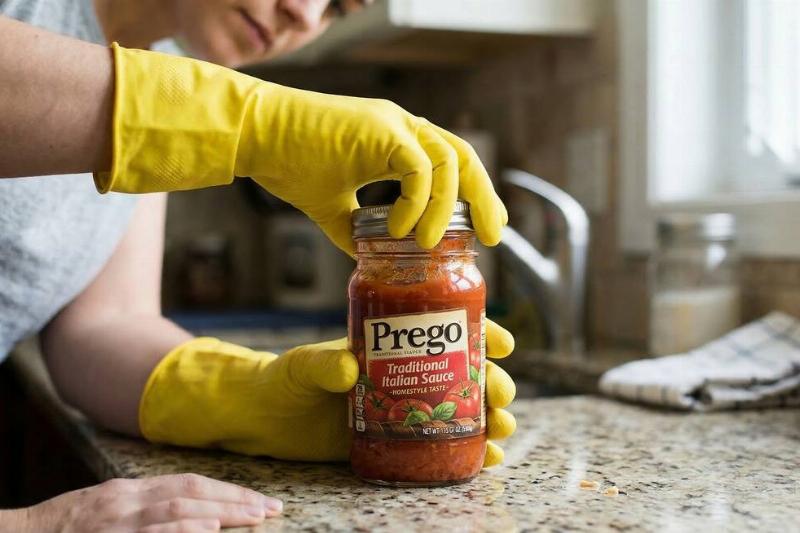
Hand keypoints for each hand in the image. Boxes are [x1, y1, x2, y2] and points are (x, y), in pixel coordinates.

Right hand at [3, 473, 280, 532]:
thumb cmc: (65, 529)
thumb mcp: (109, 510)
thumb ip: (149, 508)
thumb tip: (197, 514)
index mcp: (130, 490)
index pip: (189, 482)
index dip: (227, 490)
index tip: (259, 501)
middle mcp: (126, 500)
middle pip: (190, 490)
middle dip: (234, 499)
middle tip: (270, 508)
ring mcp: (117, 521)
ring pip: (176, 508)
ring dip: (220, 511)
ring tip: (254, 517)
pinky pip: (152, 532)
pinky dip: (182, 528)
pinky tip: (208, 527)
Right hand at [96, 45, 506, 253]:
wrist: (255, 137)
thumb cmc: (288, 164)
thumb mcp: (331, 208)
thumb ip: (357, 230)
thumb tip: (371, 261)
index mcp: (398, 142)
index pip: (451, 163)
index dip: (473, 194)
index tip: (483, 231)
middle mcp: (404, 128)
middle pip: (463, 156)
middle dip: (483, 198)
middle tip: (492, 237)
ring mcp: (394, 125)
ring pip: (448, 159)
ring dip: (446, 207)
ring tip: (430, 243)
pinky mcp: (379, 129)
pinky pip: (416, 167)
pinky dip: (416, 202)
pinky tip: (401, 229)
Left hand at [139, 322, 515, 466]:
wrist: (258, 419)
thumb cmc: (279, 380)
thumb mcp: (299, 366)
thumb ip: (320, 364)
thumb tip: (348, 369)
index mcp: (387, 346)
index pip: (441, 331)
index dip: (478, 332)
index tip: (502, 340)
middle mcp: (401, 375)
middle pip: (460, 372)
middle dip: (489, 381)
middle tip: (499, 394)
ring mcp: (399, 410)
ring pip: (457, 410)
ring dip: (486, 418)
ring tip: (500, 431)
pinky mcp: (391, 441)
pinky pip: (436, 446)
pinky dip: (464, 452)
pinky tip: (483, 459)